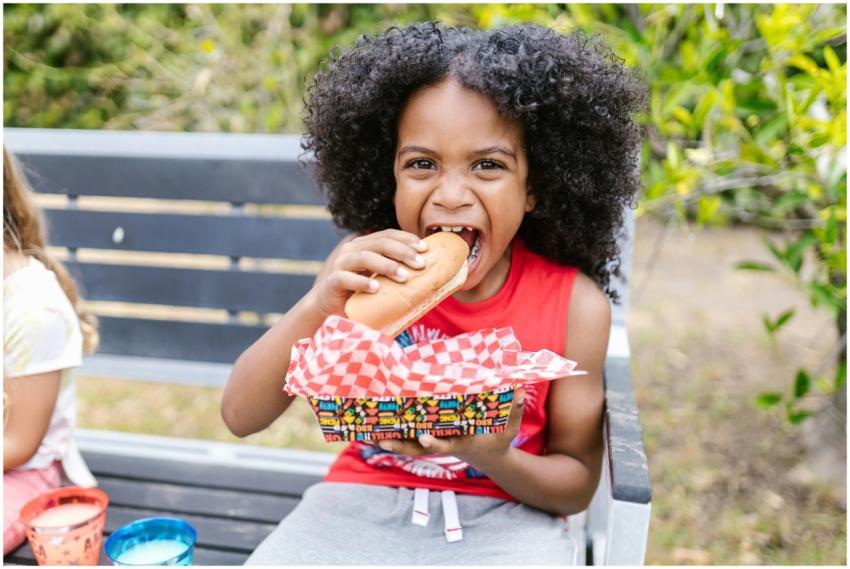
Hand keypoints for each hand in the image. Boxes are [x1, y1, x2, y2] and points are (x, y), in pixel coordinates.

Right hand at [313, 230, 427, 317]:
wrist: (330, 308)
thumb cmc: (361, 292)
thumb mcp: (379, 278)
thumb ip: (394, 270)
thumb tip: (426, 270)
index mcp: (365, 245)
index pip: (388, 235)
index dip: (406, 239)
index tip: (425, 249)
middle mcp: (352, 250)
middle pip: (379, 243)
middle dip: (402, 252)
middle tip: (420, 264)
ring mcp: (341, 264)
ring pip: (364, 257)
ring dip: (386, 266)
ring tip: (404, 277)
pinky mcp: (333, 281)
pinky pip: (347, 278)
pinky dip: (362, 282)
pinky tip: (376, 288)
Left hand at [377, 388, 525, 471]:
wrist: (489, 457)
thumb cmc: (498, 440)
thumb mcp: (509, 428)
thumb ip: (514, 410)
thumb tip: (519, 390)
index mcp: (462, 443)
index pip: (446, 443)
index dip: (435, 441)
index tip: (424, 435)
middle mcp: (444, 444)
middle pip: (418, 449)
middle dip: (401, 445)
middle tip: (382, 440)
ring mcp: (434, 443)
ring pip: (408, 446)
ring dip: (388, 441)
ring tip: (365, 435)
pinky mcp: (428, 440)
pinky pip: (407, 439)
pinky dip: (390, 436)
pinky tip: (370, 429)